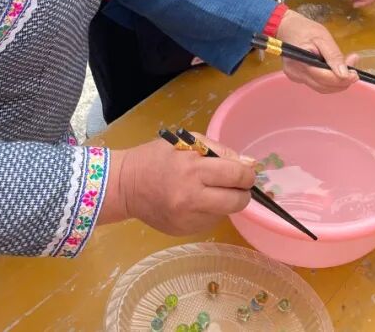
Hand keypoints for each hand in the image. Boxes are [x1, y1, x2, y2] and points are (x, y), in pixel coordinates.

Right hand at [101, 135, 254, 234]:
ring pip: (226, 213)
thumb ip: (220, 151)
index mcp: (193, 170)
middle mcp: (192, 198)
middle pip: (237, 201)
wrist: (125, 186)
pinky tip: (196, 201)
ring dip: (226, 201)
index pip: (237, 175)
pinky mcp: (184, 231)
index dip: (247, 173)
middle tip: (236, 184)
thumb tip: (249, 165)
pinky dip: (211, 211)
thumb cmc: (157, 158)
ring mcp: (188, 219)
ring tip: (210, 190)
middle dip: (243, 192)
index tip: (245, 171)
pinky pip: (211, 222)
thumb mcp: (188, 142)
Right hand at [276, 9, 358, 92]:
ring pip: (322, 88)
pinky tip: (334, 70)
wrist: (286, 27)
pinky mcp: (297, 77)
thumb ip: (333, 56)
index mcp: (301, 63)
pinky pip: (317, 84)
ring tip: (348, 70)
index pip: (325, 79)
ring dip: (337, 82)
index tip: (355, 73)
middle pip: (324, 87)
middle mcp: (297, 74)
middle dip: (342, 81)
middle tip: (354, 70)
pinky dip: (329, 80)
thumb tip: (344, 74)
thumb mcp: (322, 37)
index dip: (343, 79)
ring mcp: (296, 77)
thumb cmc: (304, 29)